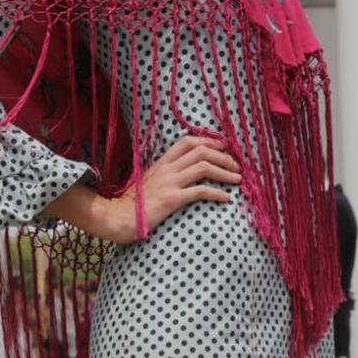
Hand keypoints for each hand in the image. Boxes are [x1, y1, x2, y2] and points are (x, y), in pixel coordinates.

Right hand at [109, 133, 242, 242]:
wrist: (120, 217)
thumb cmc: (135, 203)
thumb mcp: (149, 180)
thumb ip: (166, 173)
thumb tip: (185, 172)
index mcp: (162, 162)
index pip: (188, 141)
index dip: (210, 141)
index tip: (225, 147)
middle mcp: (167, 168)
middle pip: (201, 151)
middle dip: (223, 157)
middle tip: (237, 166)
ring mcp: (169, 182)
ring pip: (204, 167)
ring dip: (225, 172)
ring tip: (237, 180)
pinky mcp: (172, 199)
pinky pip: (200, 191)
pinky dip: (217, 193)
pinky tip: (226, 198)